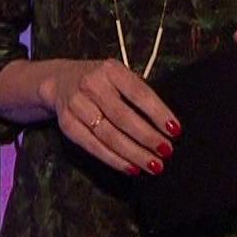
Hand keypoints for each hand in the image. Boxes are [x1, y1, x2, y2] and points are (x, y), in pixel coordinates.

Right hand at [39, 58, 177, 175]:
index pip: (138, 93)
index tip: (175, 130)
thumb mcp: (118, 77)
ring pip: (108, 135)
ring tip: (153, 165)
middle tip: (166, 152)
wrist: (60, 81)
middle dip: (147, 137)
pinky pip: (93, 146)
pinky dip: (114, 160)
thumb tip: (166, 126)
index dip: (158, 112)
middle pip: (122, 116)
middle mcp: (91, 85)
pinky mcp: (67, 124)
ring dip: (133, 153)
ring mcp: (76, 104)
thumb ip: (137, 94)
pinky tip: (131, 167)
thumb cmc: (102, 82)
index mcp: (111, 69)